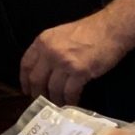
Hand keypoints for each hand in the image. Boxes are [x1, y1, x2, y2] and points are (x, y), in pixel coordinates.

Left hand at [17, 13, 132, 104]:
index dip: (24, 80)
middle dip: (38, 94)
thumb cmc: (89, 31)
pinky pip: (69, 92)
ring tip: (59, 105)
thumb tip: (43, 70)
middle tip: (42, 103)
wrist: (110, 29)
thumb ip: (49, 49)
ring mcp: (64, 62)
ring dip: (55, 100)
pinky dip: (70, 100)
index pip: (26, 64)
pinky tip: (72, 103)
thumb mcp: (61, 35)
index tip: (26, 90)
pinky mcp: (79, 72)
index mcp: (43, 41)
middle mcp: (50, 52)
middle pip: (36, 79)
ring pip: (53, 89)